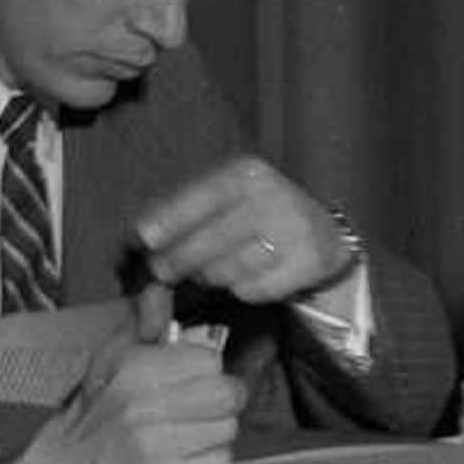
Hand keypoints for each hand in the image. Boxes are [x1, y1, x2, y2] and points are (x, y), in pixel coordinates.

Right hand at [9, 296, 246, 463]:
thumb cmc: (97, 410)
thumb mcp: (112, 358)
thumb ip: (143, 323)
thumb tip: (160, 291)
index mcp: (135, 371)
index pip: (210, 360)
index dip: (206, 370)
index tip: (191, 379)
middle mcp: (145, 408)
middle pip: (228, 395)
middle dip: (221, 400)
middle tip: (199, 407)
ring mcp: (156, 448)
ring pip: (228, 429)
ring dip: (215, 432)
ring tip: (185, 434)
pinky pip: (220, 463)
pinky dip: (209, 462)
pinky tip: (184, 458)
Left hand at [134, 155, 355, 304]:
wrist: (325, 234)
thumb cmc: (259, 216)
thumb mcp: (226, 198)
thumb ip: (184, 210)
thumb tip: (138, 236)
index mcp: (248, 174)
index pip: (200, 199)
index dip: (169, 221)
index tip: (143, 239)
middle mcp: (274, 197)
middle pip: (208, 242)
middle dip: (177, 261)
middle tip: (163, 270)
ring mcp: (295, 230)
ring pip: (226, 270)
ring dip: (211, 277)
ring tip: (213, 270)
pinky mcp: (308, 262)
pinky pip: (253, 289)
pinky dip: (243, 289)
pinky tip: (248, 278)